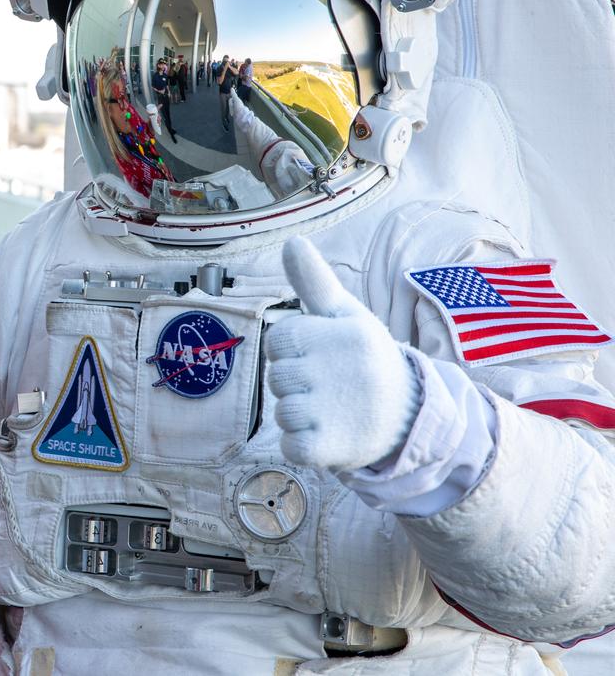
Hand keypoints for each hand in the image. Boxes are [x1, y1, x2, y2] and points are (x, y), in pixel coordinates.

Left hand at [264, 237, 420, 471]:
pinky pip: (289, 446)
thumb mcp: (346, 316)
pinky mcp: (330, 447)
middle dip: (294, 383)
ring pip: (281, 411)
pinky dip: (302, 446)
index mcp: (346, 334)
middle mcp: (345, 370)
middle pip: (276, 376)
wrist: (410, 419)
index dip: (292, 350)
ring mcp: (338, 411)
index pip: (278, 339)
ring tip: (332, 410)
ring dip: (298, 416)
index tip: (320, 356)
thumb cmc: (364, 359)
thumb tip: (291, 239)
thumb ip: (315, 281)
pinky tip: (330, 435)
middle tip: (330, 386)